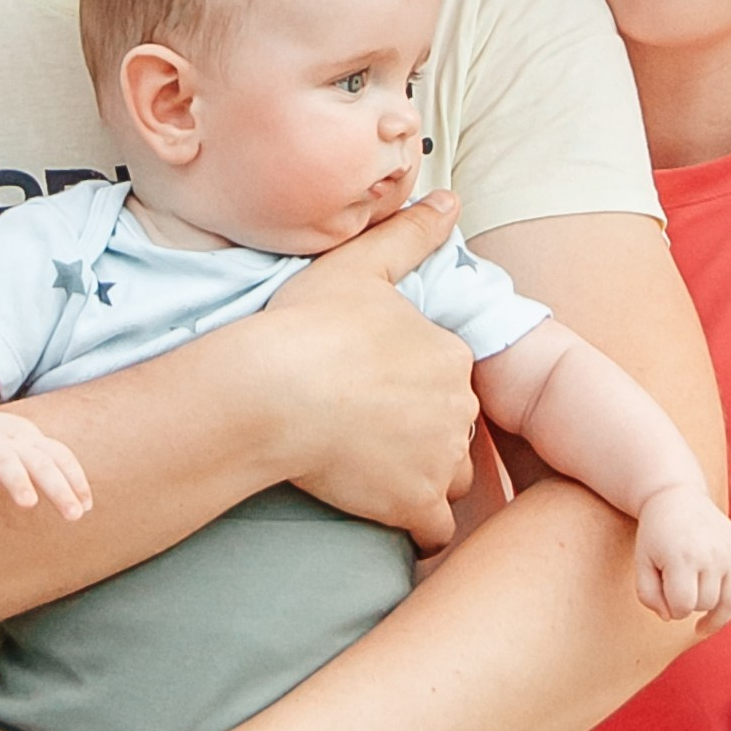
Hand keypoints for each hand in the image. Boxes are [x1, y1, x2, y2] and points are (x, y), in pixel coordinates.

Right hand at [0, 402, 92, 521]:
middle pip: (39, 462)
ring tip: (29, 503)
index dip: (75, 478)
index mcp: (32, 441)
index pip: (60, 455)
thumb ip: (51, 471)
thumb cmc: (1, 448)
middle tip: (74, 514)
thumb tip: (84, 505)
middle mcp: (13, 443)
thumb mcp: (27, 452)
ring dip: (18, 481)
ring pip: (6, 462)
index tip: (87, 506)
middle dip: (58, 488)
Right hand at [256, 194, 479, 550]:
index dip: (414, 385)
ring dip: (423, 478)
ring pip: (451, 478)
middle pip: (454, 429)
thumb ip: (411, 234)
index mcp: (450, 354)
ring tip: (374, 470)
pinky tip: (384, 510)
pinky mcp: (413, 503)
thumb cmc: (309, 324)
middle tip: (368, 430)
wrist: (272, 391)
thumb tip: (451, 201)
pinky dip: (416, 526)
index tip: (373, 389)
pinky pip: (435, 529)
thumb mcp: (360, 265)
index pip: (448, 378)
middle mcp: (458, 409)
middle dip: (423, 433)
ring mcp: (438, 459)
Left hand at [632, 487, 730, 636]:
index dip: (671, 608)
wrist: (675, 496)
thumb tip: (671, 617)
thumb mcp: (641, 562)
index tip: (663, 596)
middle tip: (678, 591)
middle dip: (690, 605)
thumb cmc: (655, 533)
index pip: (682, 607)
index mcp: (683, 558)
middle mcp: (712, 555)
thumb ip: (648, 595)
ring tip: (702, 627)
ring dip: (716, 617)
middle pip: (707, 604)